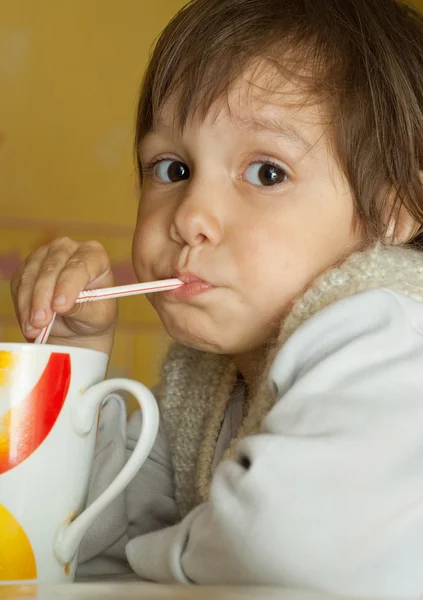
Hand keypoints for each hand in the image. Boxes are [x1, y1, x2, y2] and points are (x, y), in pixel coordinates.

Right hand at [11, 237, 117, 354]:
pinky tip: (29, 323)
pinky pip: (19, 285)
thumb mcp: (96, 316)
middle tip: (42, 321)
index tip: (60, 306)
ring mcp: (44, 256)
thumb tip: (59, 305)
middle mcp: (68, 249)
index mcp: (94, 255)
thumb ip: (81, 308)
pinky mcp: (26, 269)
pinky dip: (22, 306)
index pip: (80, 265)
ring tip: (35, 327)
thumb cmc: (93, 315)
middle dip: (44, 297)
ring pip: (31, 275)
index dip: (68, 285)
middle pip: (52, 268)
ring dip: (30, 304)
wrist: (77, 324)